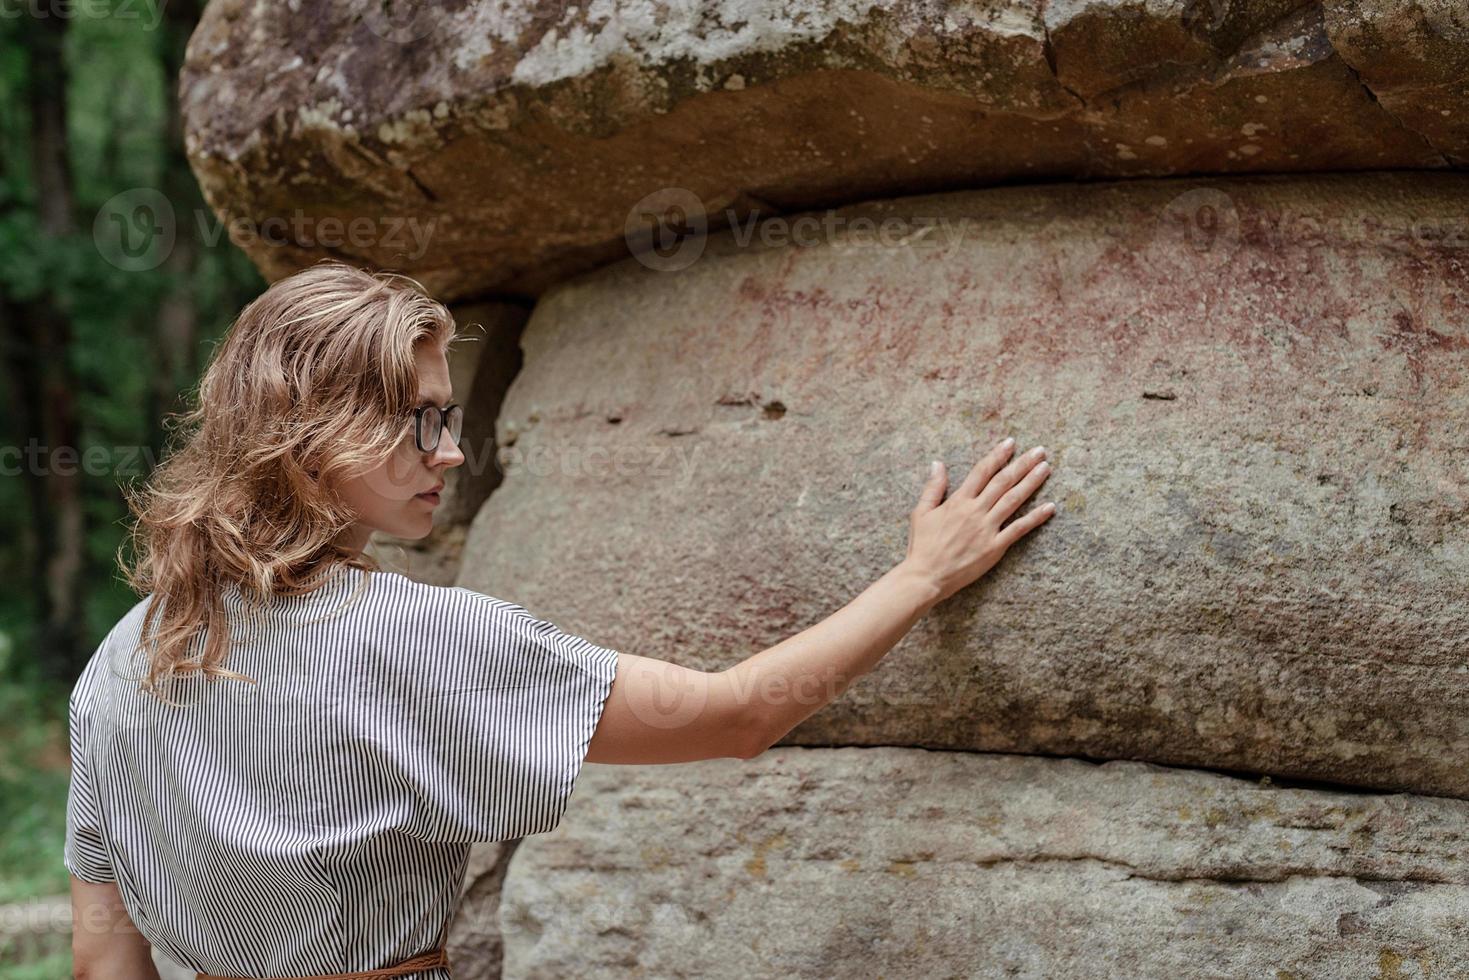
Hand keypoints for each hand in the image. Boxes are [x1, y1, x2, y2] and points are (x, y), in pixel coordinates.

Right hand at [902, 437, 1054, 604]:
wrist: (926, 576)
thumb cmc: (922, 545)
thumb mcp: (921, 512)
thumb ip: (933, 487)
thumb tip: (938, 463)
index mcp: (958, 501)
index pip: (982, 471)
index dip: (997, 455)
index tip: (1010, 443)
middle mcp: (975, 511)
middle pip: (1003, 481)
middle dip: (1022, 463)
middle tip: (1039, 450)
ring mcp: (987, 529)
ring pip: (1013, 500)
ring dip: (1031, 482)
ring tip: (1045, 468)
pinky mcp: (994, 547)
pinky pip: (1018, 529)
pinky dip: (1035, 517)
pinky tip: (1049, 507)